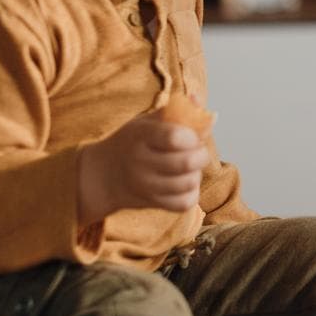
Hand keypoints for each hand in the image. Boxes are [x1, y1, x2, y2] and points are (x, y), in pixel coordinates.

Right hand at [77, 111, 210, 221]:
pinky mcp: (151, 203)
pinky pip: (184, 203)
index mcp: (140, 135)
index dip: (192, 137)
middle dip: (201, 155)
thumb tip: (213, 115)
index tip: (190, 137)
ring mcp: (144, 185)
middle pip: (186, 162)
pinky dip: (191, 193)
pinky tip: (183, 183)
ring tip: (188, 168)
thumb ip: (180, 113)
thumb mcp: (147, 122)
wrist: (102, 174)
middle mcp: (140, 161)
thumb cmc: (133, 142)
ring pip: (189, 183)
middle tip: (196, 152)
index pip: (174, 137)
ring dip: (196, 174)